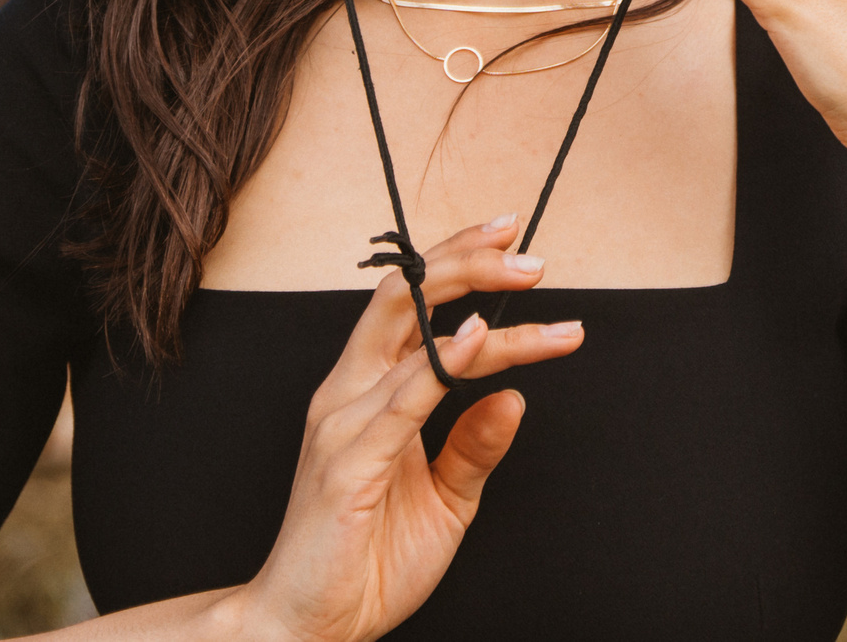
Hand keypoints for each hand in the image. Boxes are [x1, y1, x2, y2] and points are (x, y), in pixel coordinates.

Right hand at [232, 216, 583, 641]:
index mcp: (365, 392)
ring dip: (482, 313)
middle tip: (533, 259)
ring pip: (412, 339)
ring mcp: (342, 425)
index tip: (514, 243)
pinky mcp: (347, 465)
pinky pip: (402, 401)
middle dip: (468, 263)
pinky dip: (442, 364)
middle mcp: (347, 394)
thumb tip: (514, 394)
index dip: (459, 264)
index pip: (410, 304)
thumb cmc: (367, 560)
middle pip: (402, 297)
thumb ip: (474, 446)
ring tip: (538, 297)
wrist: (308, 628)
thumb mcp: (444, 498)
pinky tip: (478, 341)